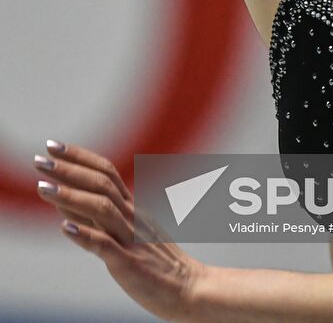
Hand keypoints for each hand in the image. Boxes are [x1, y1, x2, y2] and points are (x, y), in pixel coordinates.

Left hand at [34, 140, 204, 321]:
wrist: (190, 288)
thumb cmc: (156, 263)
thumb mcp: (127, 234)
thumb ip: (97, 218)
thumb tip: (62, 203)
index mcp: (132, 208)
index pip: (105, 172)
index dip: (79, 157)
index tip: (54, 146)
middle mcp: (131, 217)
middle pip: (101, 184)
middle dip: (69, 170)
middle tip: (40, 159)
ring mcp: (131, 239)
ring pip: (102, 209)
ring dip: (70, 196)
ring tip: (42, 187)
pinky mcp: (129, 264)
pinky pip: (106, 246)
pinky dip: (84, 235)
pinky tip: (63, 228)